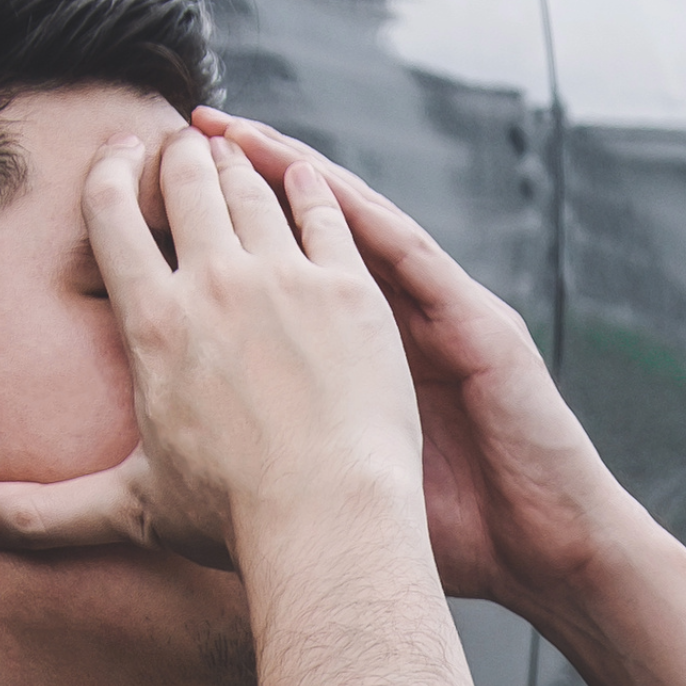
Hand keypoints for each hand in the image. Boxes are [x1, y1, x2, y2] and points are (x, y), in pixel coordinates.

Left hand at [0, 110, 648, 623]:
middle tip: (169, 140)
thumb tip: (198, 481)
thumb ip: (287, 467)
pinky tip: (311, 175)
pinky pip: (405, 250)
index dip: (213, 246)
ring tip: (228, 132)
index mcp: (354, 365)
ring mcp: (434, 317)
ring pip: (350, 225)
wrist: (540, 553)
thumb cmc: (447, 541)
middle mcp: (389, 329)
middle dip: (234, 188)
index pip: (274, 286)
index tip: (145, 212)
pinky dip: (356, 210)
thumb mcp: (348, 499)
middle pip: (299, 239)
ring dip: (289, 174)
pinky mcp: (474, 322)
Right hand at [0, 127, 419, 573]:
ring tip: (234, 160)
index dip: (110, 170)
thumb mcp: (127, 508)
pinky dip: (308, 187)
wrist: (328, 524)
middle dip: (179, 156)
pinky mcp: (349, 289)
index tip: (117, 153)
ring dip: (238, 166)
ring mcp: (286, 280)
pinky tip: (304, 177)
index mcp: (152, 322)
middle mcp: (214, 283)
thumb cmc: (229, 521)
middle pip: (187, 180)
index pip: (112, 213)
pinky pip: (325, 212)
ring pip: (252, 187)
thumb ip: (38, 513)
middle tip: (182, 150)